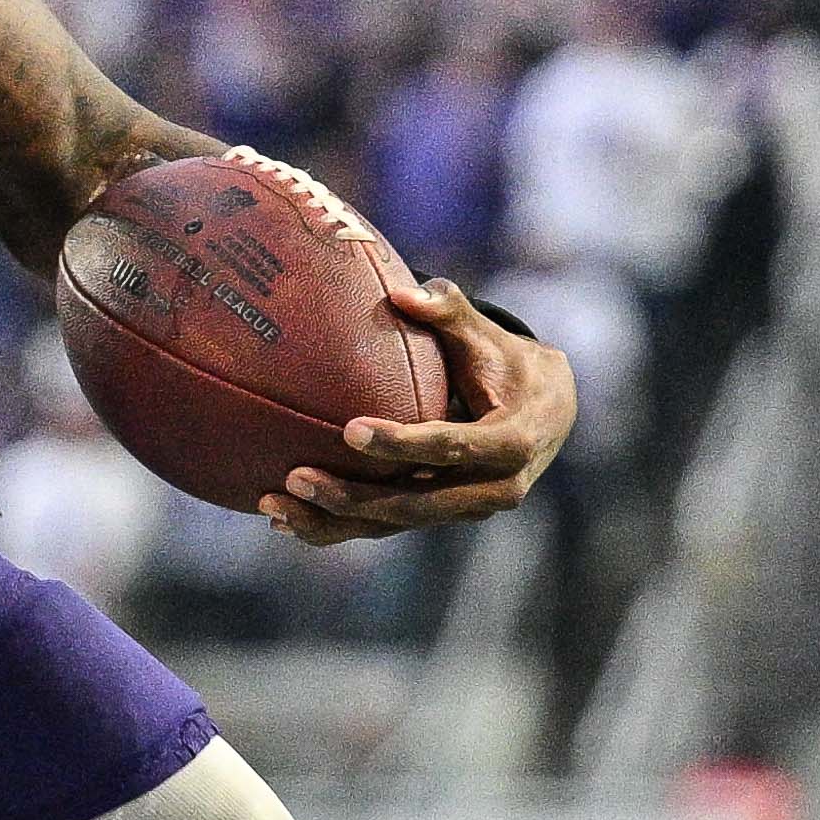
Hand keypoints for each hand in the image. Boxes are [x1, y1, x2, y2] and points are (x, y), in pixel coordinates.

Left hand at [270, 278, 577, 546]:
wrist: (547, 414)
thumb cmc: (508, 363)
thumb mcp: (488, 337)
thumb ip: (449, 311)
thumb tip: (400, 291)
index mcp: (511, 444)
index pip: (451, 446)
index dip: (402, 442)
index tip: (349, 430)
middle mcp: (492, 490)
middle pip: (416, 504)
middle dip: (354, 497)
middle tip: (295, 477)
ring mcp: (464, 510)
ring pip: (394, 525)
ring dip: (332, 520)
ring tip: (272, 504)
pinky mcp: (440, 517)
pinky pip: (385, 528)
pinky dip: (336, 527)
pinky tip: (282, 519)